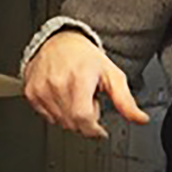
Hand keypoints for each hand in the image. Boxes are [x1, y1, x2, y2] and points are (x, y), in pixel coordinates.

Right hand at [23, 30, 149, 139]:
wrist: (61, 41)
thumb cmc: (87, 58)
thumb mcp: (113, 76)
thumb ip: (126, 101)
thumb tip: (140, 119)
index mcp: (78, 80)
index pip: (83, 119)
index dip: (94, 130)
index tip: (100, 131)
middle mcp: (57, 84)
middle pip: (72, 124)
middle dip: (85, 120)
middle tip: (88, 101)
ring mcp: (41, 89)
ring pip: (59, 122)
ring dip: (71, 116)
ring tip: (75, 96)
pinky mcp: (30, 92)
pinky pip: (46, 116)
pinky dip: (57, 112)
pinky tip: (63, 96)